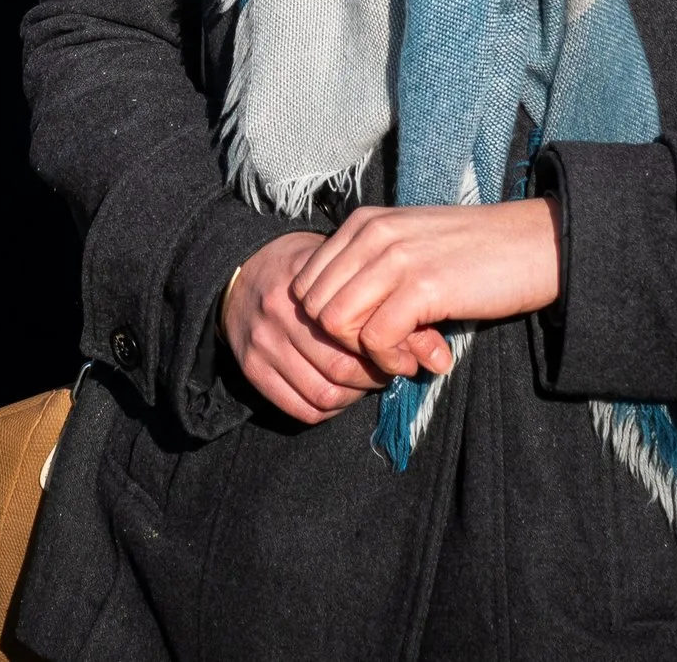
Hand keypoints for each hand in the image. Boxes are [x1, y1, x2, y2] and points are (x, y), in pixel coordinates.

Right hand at [221, 232, 389, 423]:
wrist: (242, 273)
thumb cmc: (304, 270)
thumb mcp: (340, 267)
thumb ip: (384, 302)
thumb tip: (435, 351)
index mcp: (306, 283)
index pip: (356, 332)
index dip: (385, 349)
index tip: (400, 351)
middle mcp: (280, 313)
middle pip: (341, 368)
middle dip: (372, 376)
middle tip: (385, 369)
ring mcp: (263, 343)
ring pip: (323, 394)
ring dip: (352, 397)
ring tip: (361, 381)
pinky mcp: (251, 368)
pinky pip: (299, 408)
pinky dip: (326, 410)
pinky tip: (336, 393)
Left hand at [290, 199, 562, 379]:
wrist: (535, 245)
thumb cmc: (474, 253)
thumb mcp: (409, 249)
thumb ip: (370, 275)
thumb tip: (334, 326)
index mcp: (363, 223)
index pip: (306, 284)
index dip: (330, 320)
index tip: (370, 331)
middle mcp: (371, 234)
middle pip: (314, 308)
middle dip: (344, 341)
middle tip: (389, 349)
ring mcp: (395, 258)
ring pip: (336, 324)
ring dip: (367, 354)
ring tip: (406, 354)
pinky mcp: (422, 286)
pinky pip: (374, 340)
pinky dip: (393, 361)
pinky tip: (426, 354)